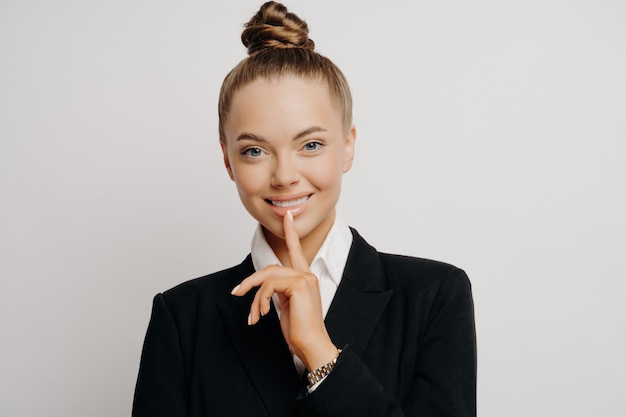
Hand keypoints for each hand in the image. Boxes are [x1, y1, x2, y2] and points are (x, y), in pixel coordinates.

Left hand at [231, 210, 337, 370]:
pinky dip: (260, 301)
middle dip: (251, 281)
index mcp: (304, 278)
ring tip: (253, 315)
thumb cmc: (299, 330)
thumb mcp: (285, 306)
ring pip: (268, 276)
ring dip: (254, 295)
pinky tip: (260, 315)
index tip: (286, 215)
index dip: (291, 232)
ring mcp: (304, 278)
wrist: (311, 344)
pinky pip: (269, 286)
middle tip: (236, 292)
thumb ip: (278, 291)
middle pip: (271, 267)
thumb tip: (263, 288)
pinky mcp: (299, 285)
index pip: (296, 250)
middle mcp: (307, 274)